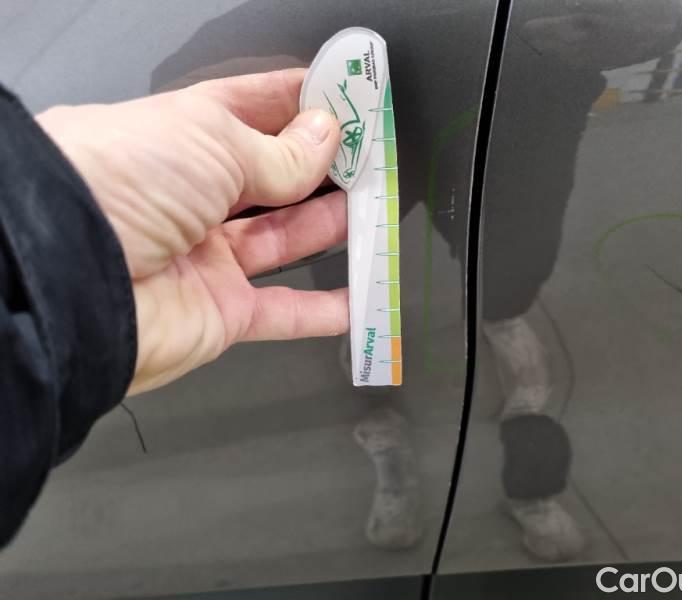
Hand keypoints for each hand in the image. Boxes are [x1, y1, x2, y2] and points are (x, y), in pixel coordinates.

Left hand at [37, 69, 348, 394]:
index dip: (298, 104)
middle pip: (272, 178)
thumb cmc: (119, 186)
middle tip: (370, 160)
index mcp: (180, 139)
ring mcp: (206, 257)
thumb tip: (324, 137)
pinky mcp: (219, 312)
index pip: (250, 111)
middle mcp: (191, 197)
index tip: (344, 100)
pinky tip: (357, 299)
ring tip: (375, 213)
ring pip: (283, 240)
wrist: (72, 281)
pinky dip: (322, 311)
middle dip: (323, 168)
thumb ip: (279, 150)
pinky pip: (281, 312)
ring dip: (330, 228)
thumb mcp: (210, 142)